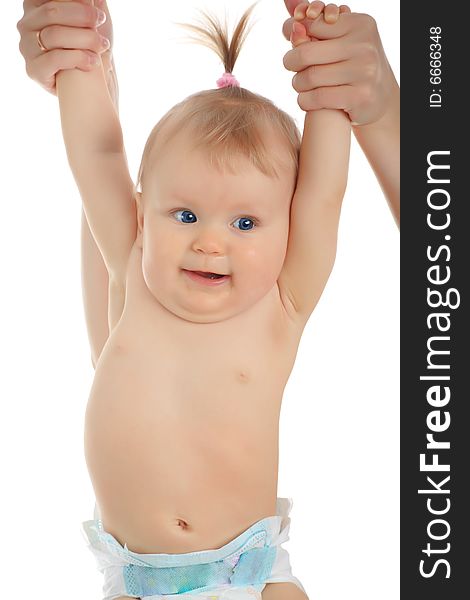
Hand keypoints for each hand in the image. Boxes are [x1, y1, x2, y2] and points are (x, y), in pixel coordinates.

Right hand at [17, 0, 113, 95]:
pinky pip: (55, 59)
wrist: (94, 80)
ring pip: (54, 35)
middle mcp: (26, 24)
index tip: (97, 11)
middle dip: (83, 15)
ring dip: (85, 39)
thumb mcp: (90, 16)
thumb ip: (86, 1)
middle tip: (101, 21)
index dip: (77, 2)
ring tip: (102, 45)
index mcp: (35, 5)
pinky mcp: (34, 70)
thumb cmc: (90, 45)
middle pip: (52, 12)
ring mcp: (27, 47)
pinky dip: (78, 58)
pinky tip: (94, 61)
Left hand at [282, 1, 397, 125]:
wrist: (379, 95)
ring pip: (310, 77)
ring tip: (300, 84)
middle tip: (291, 66)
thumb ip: (313, 24)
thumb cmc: (351, 62)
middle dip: (291, 62)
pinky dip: (304, 100)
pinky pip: (317, 98)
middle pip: (306, 53)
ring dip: (297, 83)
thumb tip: (288, 3)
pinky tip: (306, 99)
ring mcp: (364, 72)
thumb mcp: (339, 38)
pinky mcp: (359, 96)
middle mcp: (364, 45)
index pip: (312, 25)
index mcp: (359, 24)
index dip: (297, 36)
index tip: (297, 46)